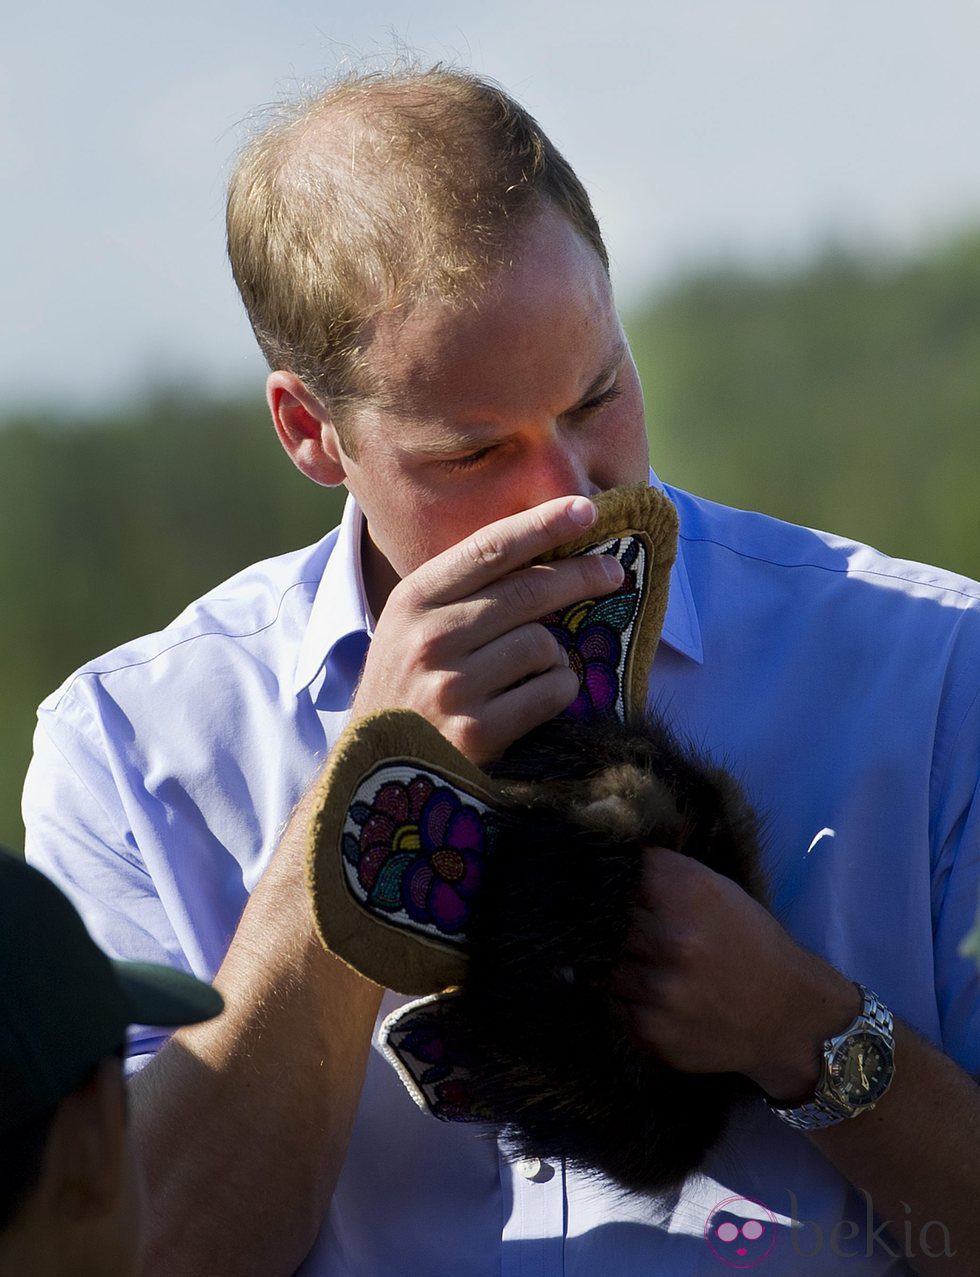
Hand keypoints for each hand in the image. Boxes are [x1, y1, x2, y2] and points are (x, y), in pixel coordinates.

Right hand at [351, 495, 624, 763]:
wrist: (376, 774)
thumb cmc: (406, 690)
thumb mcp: (412, 628)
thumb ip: (462, 592)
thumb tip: (542, 549)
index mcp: (413, 601)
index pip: (489, 549)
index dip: (542, 525)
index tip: (585, 510)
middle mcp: (429, 638)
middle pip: (528, 590)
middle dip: (581, 575)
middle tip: (612, 573)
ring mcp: (453, 686)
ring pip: (544, 643)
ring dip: (553, 654)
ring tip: (532, 671)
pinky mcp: (479, 732)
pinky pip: (552, 690)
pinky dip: (557, 691)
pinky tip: (535, 701)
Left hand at [609, 848, 860, 1099]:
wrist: (790, 1017)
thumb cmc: (753, 944)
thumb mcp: (719, 890)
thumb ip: (666, 872)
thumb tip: (613, 856)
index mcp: (690, 893)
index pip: (622, 872)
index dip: (615, 878)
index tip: (615, 886)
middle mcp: (672, 939)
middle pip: (604, 917)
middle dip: (608, 921)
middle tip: (620, 927)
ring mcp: (659, 989)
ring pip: (601, 963)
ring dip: (613, 961)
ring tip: (640, 964)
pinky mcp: (650, 1031)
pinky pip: (611, 1003)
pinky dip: (623, 997)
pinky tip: (650, 996)